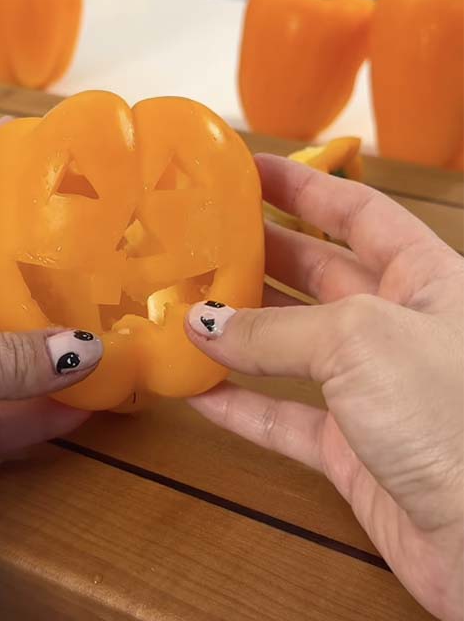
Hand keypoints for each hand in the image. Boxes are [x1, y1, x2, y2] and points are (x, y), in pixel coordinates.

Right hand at [186, 155, 463, 620]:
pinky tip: (196, 390)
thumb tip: (203, 323)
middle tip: (200, 238)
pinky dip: (240, 405)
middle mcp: (401, 328)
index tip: (248, 168)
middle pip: (320, 275)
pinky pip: (286, 418)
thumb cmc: (454, 414)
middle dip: (262, 255)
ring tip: (183, 308)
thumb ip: (277, 330)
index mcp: (427, 279)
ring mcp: (376, 391)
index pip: (357, 213)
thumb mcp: (361, 340)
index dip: (304, 186)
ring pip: (294, 349)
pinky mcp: (354, 452)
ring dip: (241, 332)